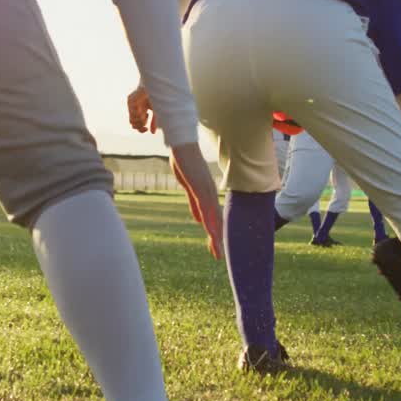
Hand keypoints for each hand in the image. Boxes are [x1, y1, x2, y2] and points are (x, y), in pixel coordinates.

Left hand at [126, 86, 157, 133]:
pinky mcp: (130, 100)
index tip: (147, 130)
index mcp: (141, 111)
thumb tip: (152, 133)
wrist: (154, 85)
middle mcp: (134, 109)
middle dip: (140, 126)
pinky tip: (145, 112)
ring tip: (146, 115)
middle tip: (146, 124)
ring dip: (140, 121)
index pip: (137, 125)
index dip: (141, 129)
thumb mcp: (157, 112)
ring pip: (132, 121)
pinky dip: (138, 115)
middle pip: (133, 124)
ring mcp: (131, 105)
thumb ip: (154, 122)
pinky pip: (132, 113)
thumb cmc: (157, 97)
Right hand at [170, 142, 222, 259]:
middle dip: (217, 239)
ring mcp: (206, 191)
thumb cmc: (184, 161)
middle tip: (219, 256)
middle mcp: (209, 195)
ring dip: (215, 235)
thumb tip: (199, 220)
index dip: (215, 234)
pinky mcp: (199, 187)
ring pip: (213, 218)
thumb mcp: (188, 187)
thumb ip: (194, 203)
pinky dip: (208, 221)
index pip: (213, 218)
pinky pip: (205, 208)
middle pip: (216, 221)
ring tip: (217, 251)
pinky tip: (210, 232)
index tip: (216, 247)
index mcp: (206, 195)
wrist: (182, 144)